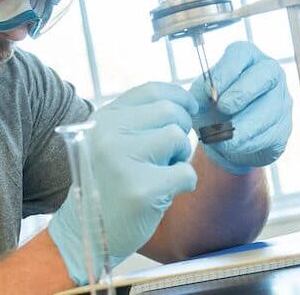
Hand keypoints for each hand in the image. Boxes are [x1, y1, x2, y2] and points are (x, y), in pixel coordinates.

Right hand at [48, 82, 198, 285]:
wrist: (83, 235)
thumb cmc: (107, 184)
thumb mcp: (110, 141)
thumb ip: (138, 119)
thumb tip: (184, 103)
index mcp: (104, 120)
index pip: (151, 91)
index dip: (179, 96)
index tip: (190, 107)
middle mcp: (109, 135)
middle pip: (170, 112)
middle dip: (181, 129)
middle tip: (171, 152)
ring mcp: (124, 161)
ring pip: (178, 138)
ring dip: (181, 156)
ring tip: (163, 172)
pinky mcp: (141, 189)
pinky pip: (186, 172)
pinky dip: (185, 182)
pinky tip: (165, 193)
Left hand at [190, 42, 291, 174]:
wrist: (225, 140)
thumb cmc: (211, 109)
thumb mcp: (199, 98)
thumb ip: (200, 92)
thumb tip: (210, 92)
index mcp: (246, 58)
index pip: (241, 54)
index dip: (225, 71)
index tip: (209, 90)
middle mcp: (270, 73)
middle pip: (267, 74)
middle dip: (242, 92)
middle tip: (222, 108)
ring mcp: (282, 99)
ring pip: (270, 110)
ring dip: (242, 126)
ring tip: (219, 137)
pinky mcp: (285, 126)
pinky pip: (271, 134)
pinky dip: (248, 143)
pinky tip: (232, 145)